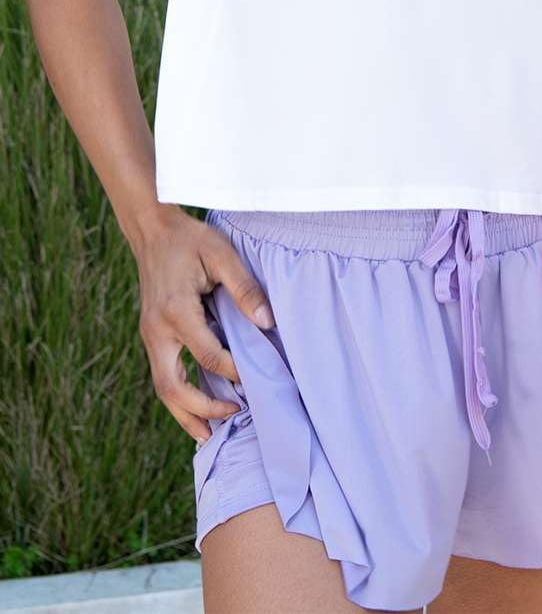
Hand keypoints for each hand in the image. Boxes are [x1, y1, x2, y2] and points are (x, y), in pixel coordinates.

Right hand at [132, 205, 275, 442]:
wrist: (153, 231)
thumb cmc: (191, 240)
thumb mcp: (222, 255)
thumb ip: (245, 289)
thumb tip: (267, 323)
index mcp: (175, 312)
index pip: (207, 356)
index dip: (234, 371)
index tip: (257, 376)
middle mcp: (156, 331)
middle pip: (172, 387)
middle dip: (200, 409)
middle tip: (231, 419)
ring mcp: (150, 336)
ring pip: (162, 388)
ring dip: (184, 412)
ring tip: (207, 435)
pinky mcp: (151, 336)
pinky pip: (162, 374)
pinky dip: (177, 396)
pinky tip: (193, 408)